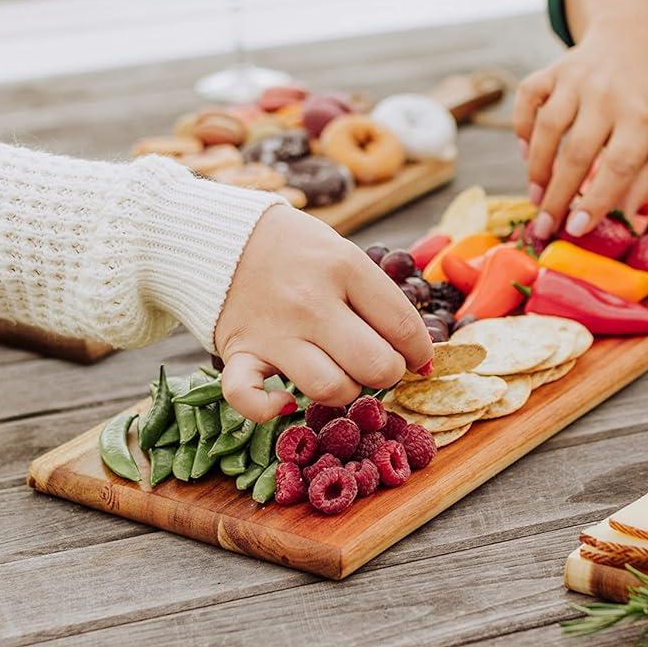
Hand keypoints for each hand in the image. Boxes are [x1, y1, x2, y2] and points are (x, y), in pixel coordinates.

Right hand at [214, 206, 433, 421]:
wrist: (226, 236)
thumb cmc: (297, 249)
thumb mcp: (345, 254)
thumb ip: (379, 298)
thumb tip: (418, 353)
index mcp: (345, 268)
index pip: (405, 327)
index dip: (421, 353)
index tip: (417, 359)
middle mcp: (312, 303)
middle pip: (376, 366)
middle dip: (389, 374)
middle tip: (380, 366)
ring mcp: (274, 331)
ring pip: (330, 389)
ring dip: (345, 391)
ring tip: (342, 375)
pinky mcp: (239, 352)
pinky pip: (250, 398)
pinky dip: (269, 410)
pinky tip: (285, 401)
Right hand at [514, 20, 647, 237]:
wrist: (634, 40)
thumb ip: (643, 178)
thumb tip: (620, 222)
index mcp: (643, 116)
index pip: (617, 166)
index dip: (595, 201)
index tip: (576, 229)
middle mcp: (608, 95)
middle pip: (577, 154)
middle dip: (557, 197)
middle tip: (545, 228)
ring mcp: (577, 78)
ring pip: (547, 129)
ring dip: (537, 169)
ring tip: (537, 197)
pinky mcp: (553, 69)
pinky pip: (527, 99)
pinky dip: (521, 127)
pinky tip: (526, 152)